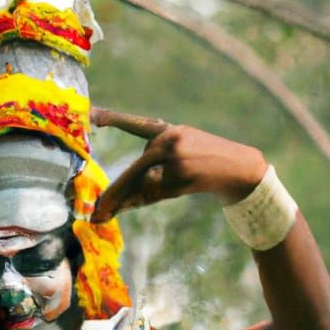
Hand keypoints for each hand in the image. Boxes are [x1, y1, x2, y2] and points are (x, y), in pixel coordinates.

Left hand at [90, 108, 267, 220]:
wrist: (237, 166)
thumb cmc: (202, 159)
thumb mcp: (180, 147)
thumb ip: (152, 160)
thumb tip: (122, 194)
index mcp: (167, 131)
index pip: (135, 124)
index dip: (113, 118)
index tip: (91, 115)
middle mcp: (170, 140)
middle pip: (135, 168)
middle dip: (115, 191)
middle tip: (96, 208)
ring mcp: (177, 159)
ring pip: (142, 184)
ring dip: (121, 201)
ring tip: (101, 214)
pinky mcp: (183, 176)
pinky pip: (153, 194)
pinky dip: (138, 204)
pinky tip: (123, 209)